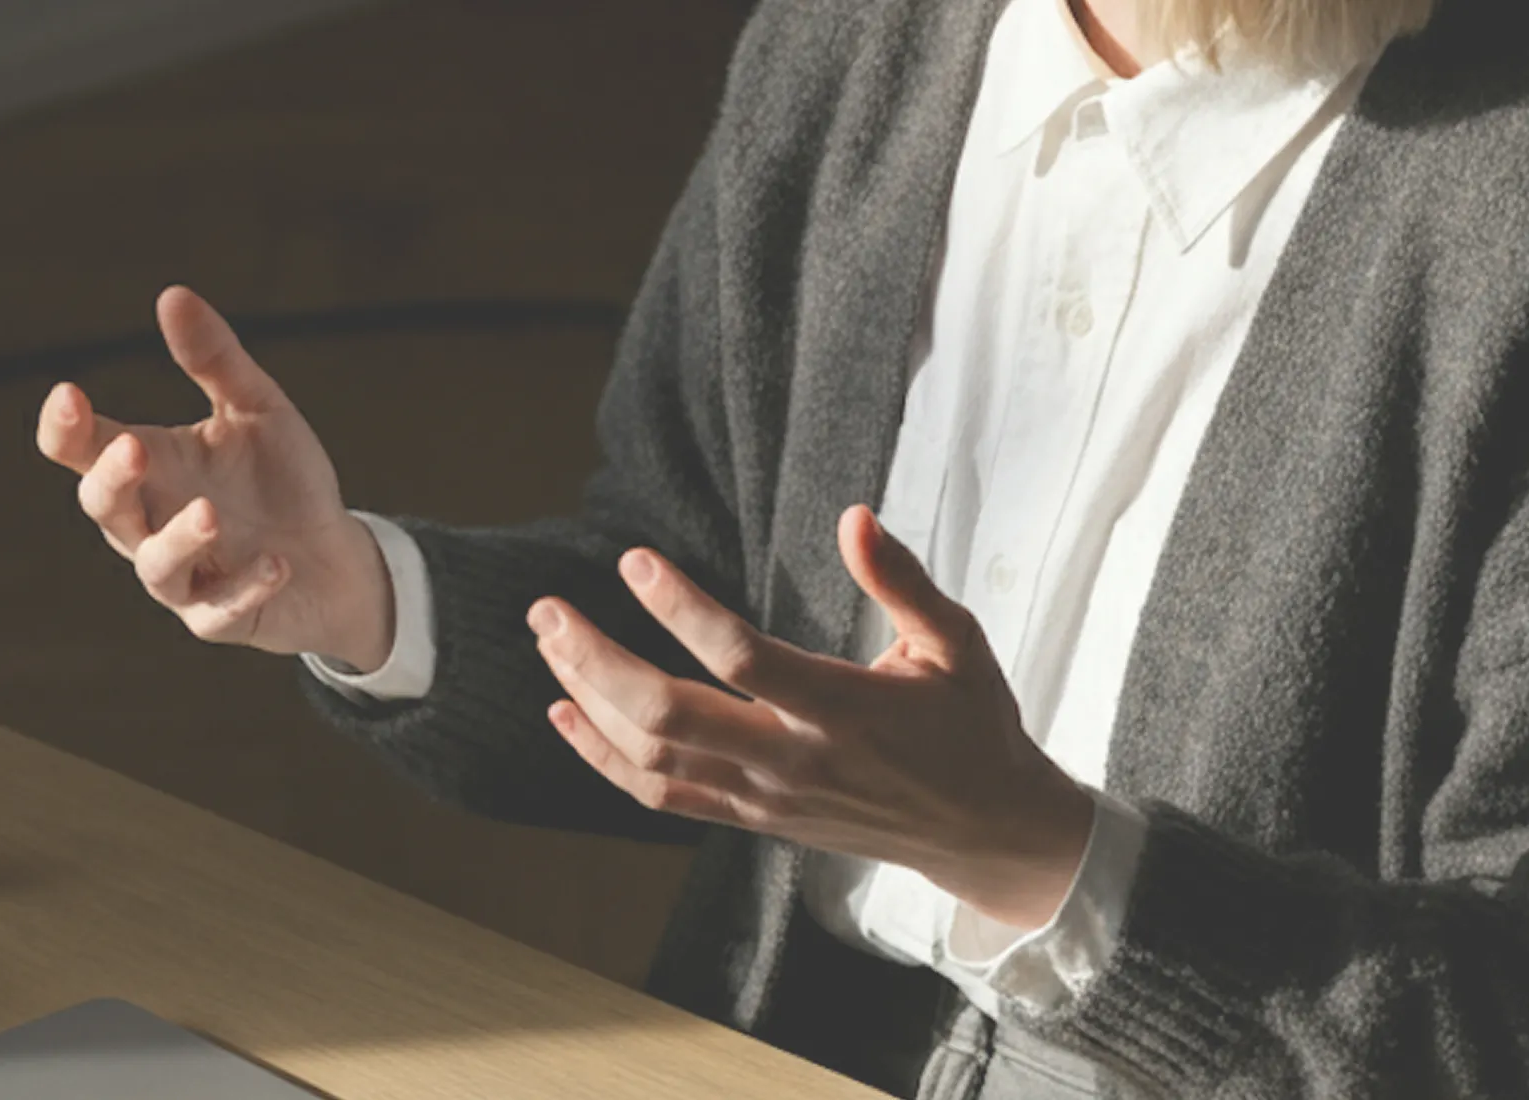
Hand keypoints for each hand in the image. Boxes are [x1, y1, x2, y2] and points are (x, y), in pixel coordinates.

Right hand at [36, 287, 393, 668]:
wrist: (334, 555)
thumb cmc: (282, 480)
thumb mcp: (257, 409)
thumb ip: (216, 360)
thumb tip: (173, 294)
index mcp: (150, 467)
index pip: (83, 449)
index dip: (66, 428)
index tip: (67, 394)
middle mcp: (151, 523)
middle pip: (104, 508)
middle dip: (111, 480)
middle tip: (132, 446)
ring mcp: (184, 576)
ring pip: (155, 567)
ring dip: (178, 539)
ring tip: (211, 513)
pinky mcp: (222, 616)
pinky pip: (219, 609)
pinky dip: (243, 586)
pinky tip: (274, 562)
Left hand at [530, 505, 1093, 928]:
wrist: (982, 830)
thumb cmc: (970, 724)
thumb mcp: (955, 642)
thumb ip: (902, 580)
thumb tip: (856, 516)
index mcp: (844, 709)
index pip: (742, 659)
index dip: (680, 609)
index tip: (634, 560)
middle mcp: (794, 760)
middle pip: (671, 716)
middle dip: (597, 661)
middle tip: (547, 610)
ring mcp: (766, 798)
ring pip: (653, 758)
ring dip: (590, 701)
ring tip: (550, 644)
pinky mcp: (753, 820)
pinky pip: (662, 796)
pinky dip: (603, 760)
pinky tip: (564, 716)